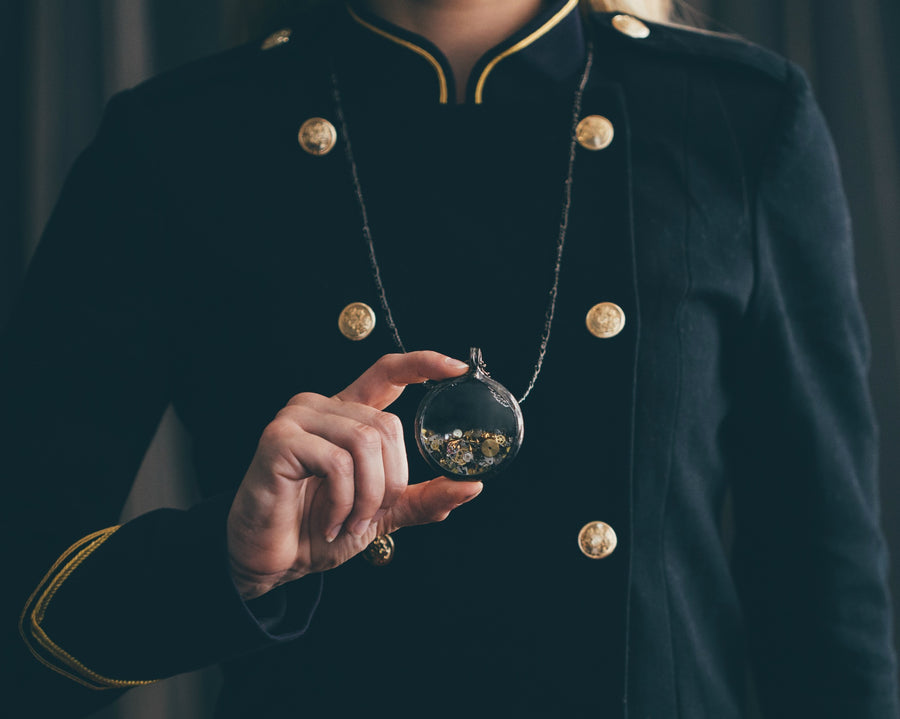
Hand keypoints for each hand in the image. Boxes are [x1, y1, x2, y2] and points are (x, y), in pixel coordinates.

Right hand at [226, 351, 482, 599]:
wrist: (273, 562)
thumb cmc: (318, 529)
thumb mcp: (383, 513)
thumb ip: (422, 498)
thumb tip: (472, 487)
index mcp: (348, 416)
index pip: (388, 373)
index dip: (423, 364)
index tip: (459, 370)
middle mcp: (322, 407)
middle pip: (386, 425)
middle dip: (390, 481)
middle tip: (370, 515)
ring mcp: (297, 418)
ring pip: (365, 442)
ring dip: (368, 496)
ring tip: (348, 521)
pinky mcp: (279, 439)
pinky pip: (337, 462)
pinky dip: (343, 501)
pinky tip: (330, 521)